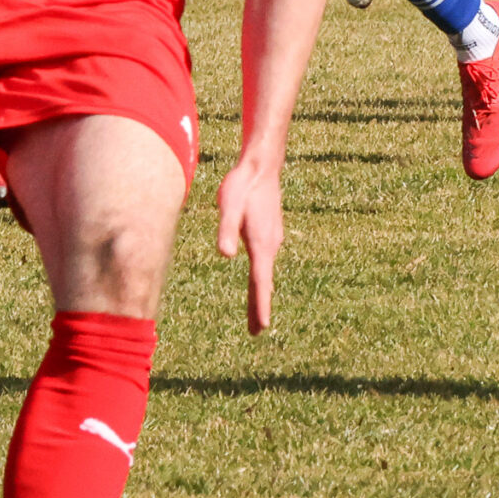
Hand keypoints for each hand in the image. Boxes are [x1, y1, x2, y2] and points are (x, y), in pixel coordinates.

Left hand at [214, 157, 283, 334]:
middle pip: (264, 282)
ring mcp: (272, 239)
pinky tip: (259, 281)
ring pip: (265, 273)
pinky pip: (264, 262)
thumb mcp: (228, 207)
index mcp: (261, 244)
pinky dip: (262, 278)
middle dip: (260, 307)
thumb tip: (226, 255)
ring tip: (257, 314)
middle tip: (257, 331)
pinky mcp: (269, 232)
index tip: (263, 327)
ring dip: (262, 294)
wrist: (261, 166)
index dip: (261, 305)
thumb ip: (226, 230)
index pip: (261, 281)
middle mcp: (270, 245)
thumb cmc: (242, 186)